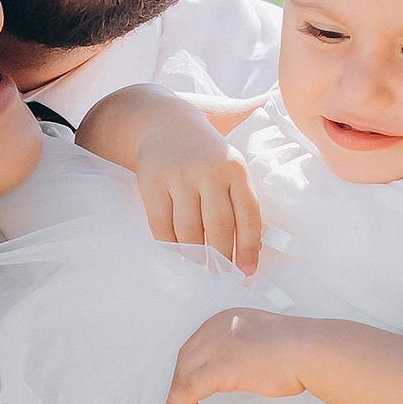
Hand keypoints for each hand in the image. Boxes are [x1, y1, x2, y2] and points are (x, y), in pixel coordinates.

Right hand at [136, 125, 263, 273]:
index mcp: (235, 170)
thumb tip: (250, 252)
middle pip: (218, 226)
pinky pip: (161, 226)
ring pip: (188, 230)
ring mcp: (179, 176)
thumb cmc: (207, 158)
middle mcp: (209, 171)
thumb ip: (240, 204)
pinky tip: (176, 254)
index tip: (247, 272)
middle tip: (219, 276)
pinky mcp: (152, 183)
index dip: (248, 248)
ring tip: (199, 268)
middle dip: (220, 258)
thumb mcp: (231, 170)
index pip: (247, 216)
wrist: (168, 127)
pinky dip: (169, 246)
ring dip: (194, 256)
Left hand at [161, 309, 312, 403]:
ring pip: (182, 377)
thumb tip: (233, 371)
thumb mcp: (259, 341)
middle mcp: (215, 328)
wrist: (310, 350)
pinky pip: (187, 390)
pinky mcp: (221, 366)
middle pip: (184, 361)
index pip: (194, 348)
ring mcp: (217, 346)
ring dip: (176, 402)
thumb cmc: (296, 350)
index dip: (187, 372)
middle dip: (180, 388)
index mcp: (225, 319)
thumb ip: (240, 350)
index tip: (188, 392)